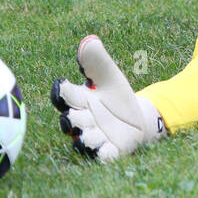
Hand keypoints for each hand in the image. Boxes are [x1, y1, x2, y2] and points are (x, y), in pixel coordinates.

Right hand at [51, 35, 165, 161]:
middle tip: (74, 116)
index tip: (61, 85)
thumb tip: (89, 41)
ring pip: (84, 140)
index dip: (62, 91)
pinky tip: (106, 151)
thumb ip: (98, 60)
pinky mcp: (110, 151)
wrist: (137, 119)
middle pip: (70, 121)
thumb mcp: (110, 76)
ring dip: (86, 138)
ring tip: (91, 134)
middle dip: (72, 119)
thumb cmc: (116, 96)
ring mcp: (95, 137)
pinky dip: (103, 155)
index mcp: (80, 100)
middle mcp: (82, 121)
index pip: (65, 95)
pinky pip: (103, 156)